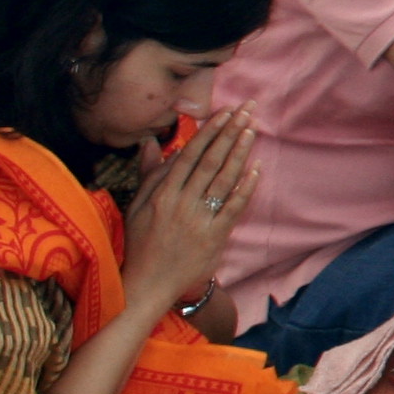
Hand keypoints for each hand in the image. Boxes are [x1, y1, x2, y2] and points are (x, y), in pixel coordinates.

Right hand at [123, 108, 260, 311]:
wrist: (148, 283)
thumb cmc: (141, 242)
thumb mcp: (136, 207)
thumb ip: (148, 175)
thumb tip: (150, 142)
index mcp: (161, 194)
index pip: (189, 155)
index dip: (209, 132)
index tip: (225, 112)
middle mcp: (181, 203)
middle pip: (210, 161)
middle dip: (230, 132)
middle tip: (247, 109)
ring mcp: (199, 219)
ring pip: (223, 179)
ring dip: (240, 152)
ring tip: (252, 129)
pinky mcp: (215, 236)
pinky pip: (234, 207)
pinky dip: (246, 187)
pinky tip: (256, 168)